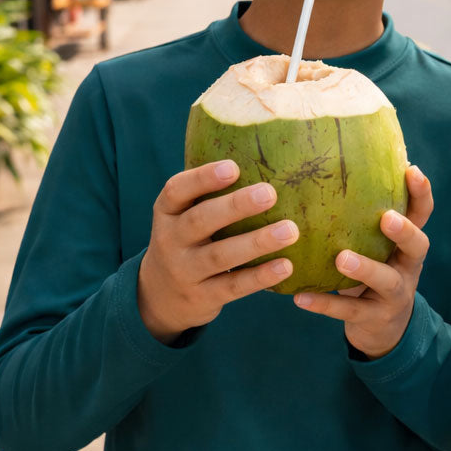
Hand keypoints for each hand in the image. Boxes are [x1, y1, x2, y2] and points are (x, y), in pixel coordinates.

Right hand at [138, 160, 297, 343]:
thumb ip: (210, 192)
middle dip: (235, 206)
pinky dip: (260, 276)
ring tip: (290, 230)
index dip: (203, 178)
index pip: (177, 190)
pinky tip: (286, 265)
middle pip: (200, 221)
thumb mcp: (185, 215)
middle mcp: (171, 240)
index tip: (233, 167)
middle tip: (270, 193)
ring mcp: (185, 271)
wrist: (160, 296)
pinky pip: (233, 286)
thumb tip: (265, 153)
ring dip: (257, 243)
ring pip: (220, 256)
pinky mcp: (203, 297)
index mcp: (167, 212)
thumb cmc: (189, 240)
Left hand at [292, 165, 431, 358]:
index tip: (411, 170)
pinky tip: (300, 297)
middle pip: (418, 246)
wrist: (384, 330)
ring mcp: (394, 295)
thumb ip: (360, 221)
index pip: (421, 214)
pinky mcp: (374, 318)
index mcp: (406, 244)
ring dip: (365, 268)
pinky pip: (349, 311)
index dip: (421, 193)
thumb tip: (321, 172)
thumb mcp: (374, 248)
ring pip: (386, 281)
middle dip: (404, 231)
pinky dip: (325, 304)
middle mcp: (407, 267)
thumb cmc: (372, 274)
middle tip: (386, 218)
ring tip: (341, 258)